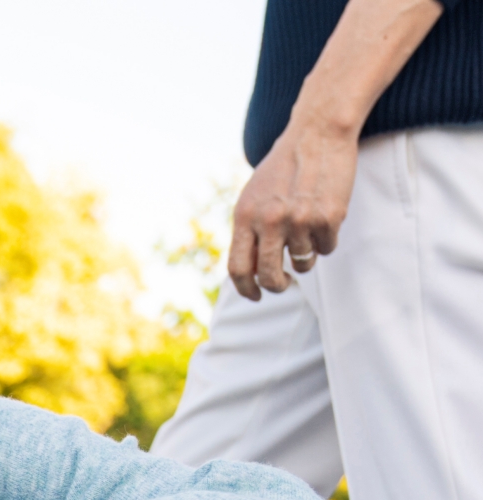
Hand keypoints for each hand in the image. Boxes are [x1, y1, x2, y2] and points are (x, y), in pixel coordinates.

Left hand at [228, 116, 358, 300]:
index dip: (245, 289)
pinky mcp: (329, 218)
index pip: (238, 268)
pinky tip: (324, 216)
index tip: (254, 295)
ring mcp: (300, 221)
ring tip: (307, 228)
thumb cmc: (282, 169)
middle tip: (283, 284)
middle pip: (269, 277)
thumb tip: (249, 273)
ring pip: (303, 264)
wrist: (317, 135)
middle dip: (277, 286)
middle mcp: (270, 222)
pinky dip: (325, 240)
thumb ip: (249, 232)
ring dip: (306, 256)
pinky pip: (326, 248)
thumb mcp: (253, 198)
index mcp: (245, 217)